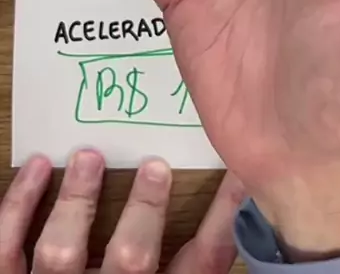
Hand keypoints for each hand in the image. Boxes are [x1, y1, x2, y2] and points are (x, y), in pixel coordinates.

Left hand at [0, 149, 242, 272]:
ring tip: (88, 156)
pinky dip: (18, 204)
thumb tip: (222, 221)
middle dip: (144, 211)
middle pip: (133, 258)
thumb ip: (188, 267)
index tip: (237, 174)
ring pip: (62, 248)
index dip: (221, 218)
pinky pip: (7, 245)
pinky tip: (35, 167)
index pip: (201, 265)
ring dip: (78, 199)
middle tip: (154, 166)